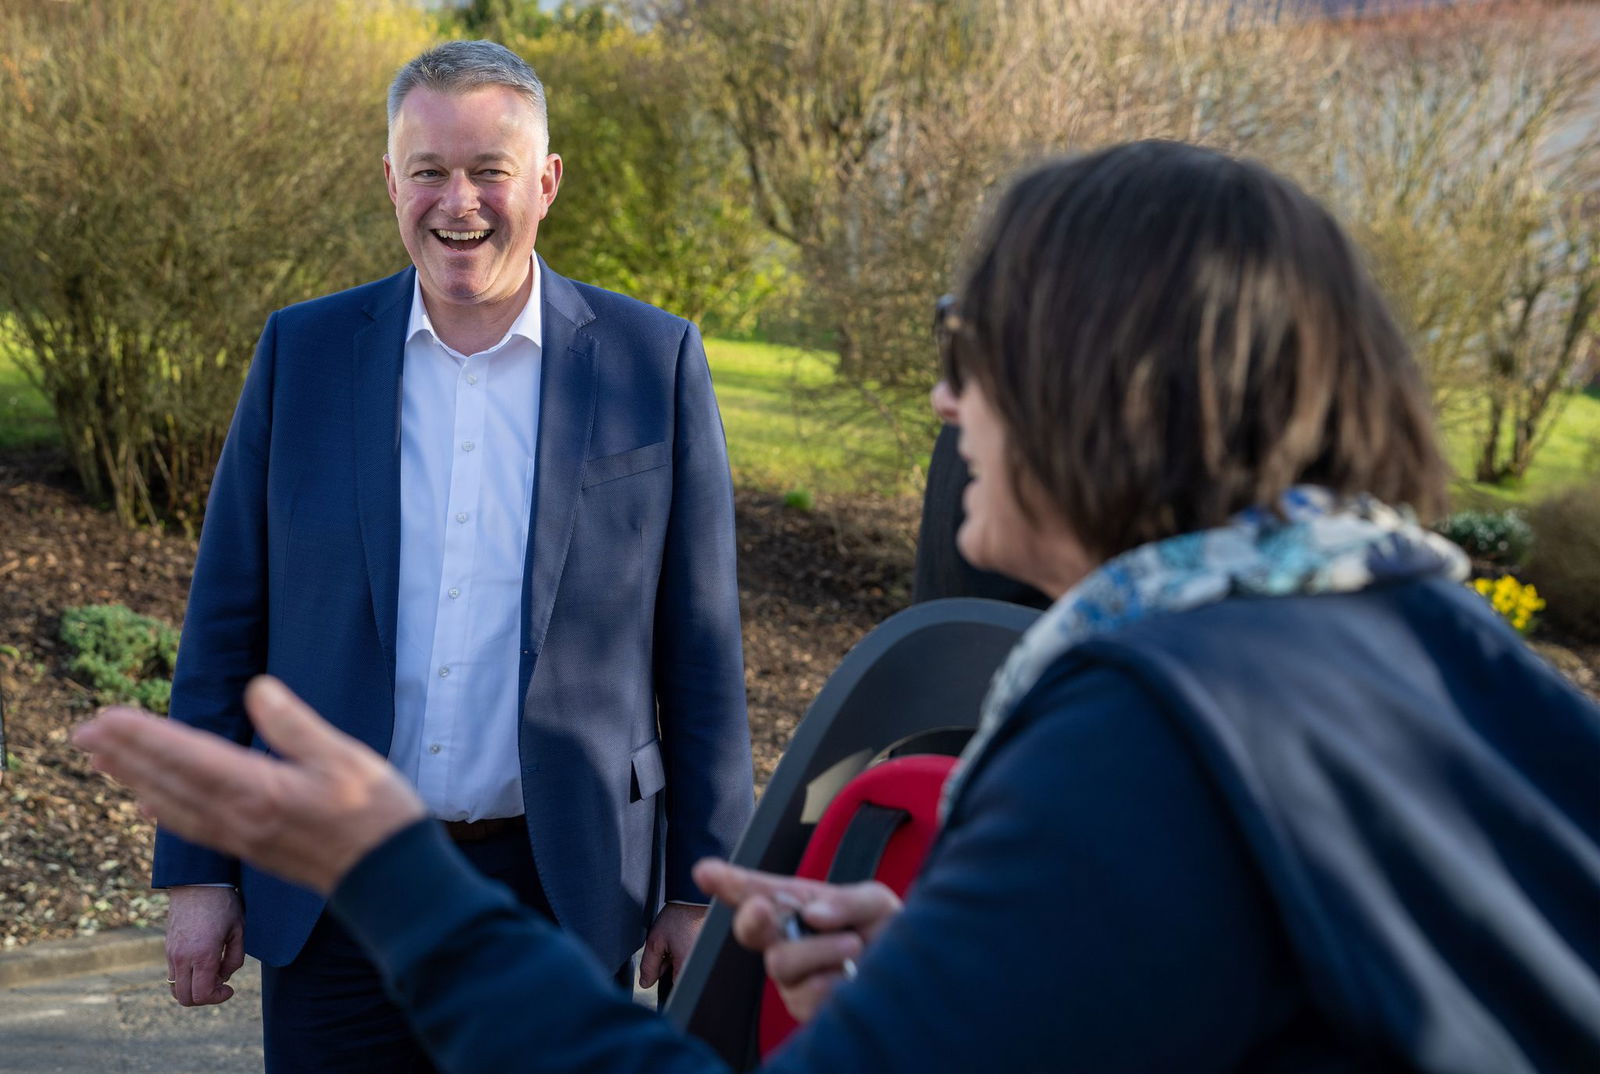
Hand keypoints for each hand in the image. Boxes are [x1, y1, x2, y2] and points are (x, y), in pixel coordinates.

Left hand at [74, 676, 426, 894]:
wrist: (390, 879)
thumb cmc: (376, 815)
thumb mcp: (345, 757)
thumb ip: (296, 724)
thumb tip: (257, 689)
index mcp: (261, 790)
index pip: (189, 757)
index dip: (145, 736)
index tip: (108, 717)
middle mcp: (241, 818)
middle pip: (169, 782)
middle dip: (125, 756)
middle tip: (84, 733)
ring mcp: (243, 838)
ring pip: (174, 806)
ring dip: (135, 780)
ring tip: (103, 761)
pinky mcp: (251, 851)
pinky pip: (194, 828)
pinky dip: (164, 810)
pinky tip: (151, 804)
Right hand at [164, 885, 244, 1006]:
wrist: (197, 883)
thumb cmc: (223, 904)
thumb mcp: (238, 930)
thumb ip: (234, 959)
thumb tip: (224, 977)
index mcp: (203, 955)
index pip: (202, 994)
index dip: (217, 998)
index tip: (230, 989)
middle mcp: (183, 958)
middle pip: (185, 998)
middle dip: (205, 998)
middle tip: (221, 984)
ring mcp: (171, 954)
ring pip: (175, 988)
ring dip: (193, 989)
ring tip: (212, 973)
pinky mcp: (167, 948)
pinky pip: (172, 974)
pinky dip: (186, 978)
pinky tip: (202, 964)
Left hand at [638, 902, 706, 988]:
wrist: (696, 897)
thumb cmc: (679, 916)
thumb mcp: (656, 940)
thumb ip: (649, 965)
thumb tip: (645, 983)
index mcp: (687, 968)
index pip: (675, 988)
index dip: (666, 977)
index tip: (663, 965)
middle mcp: (703, 966)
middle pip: (683, 977)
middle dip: (673, 968)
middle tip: (670, 948)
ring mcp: (710, 959)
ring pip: (691, 968)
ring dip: (682, 960)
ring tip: (680, 942)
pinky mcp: (714, 951)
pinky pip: (699, 959)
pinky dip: (691, 952)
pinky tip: (687, 940)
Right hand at [692, 858, 901, 1023]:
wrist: (913, 973)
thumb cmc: (886, 930)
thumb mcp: (874, 901)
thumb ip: (845, 900)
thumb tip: (812, 914)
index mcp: (798, 903)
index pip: (756, 889)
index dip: (727, 881)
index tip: (704, 870)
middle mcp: (786, 936)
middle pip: (749, 928)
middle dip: (750, 916)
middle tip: (763, 906)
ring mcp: (791, 974)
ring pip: (781, 961)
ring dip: (820, 951)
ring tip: (855, 946)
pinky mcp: (802, 1004)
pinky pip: (805, 993)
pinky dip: (834, 982)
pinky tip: (850, 978)